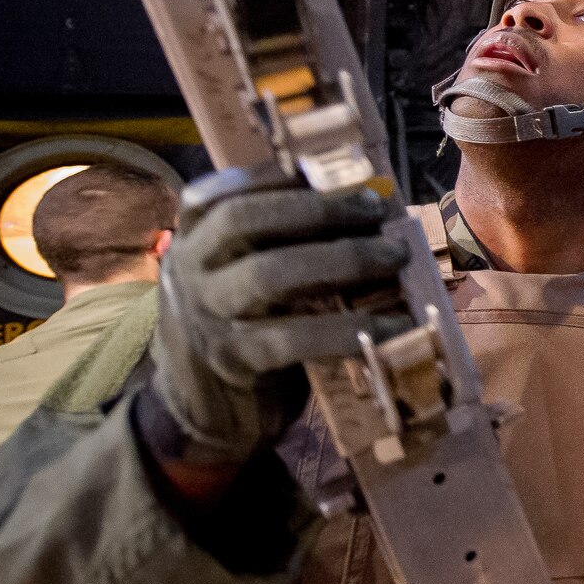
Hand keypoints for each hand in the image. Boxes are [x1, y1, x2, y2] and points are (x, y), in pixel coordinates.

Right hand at [148, 168, 412, 466]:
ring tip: (395, 256)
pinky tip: (393, 327)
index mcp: (189, 241)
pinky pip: (294, 338)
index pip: (219, 194)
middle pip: (243, 221)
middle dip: (316, 209)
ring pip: (268, 274)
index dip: (274, 177)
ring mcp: (205, 317)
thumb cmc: (241, 326)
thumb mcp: (239, 276)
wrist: (199, 410)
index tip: (333, 172)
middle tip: (375, 210)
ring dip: (341, 258)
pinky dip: (348, 330)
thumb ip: (277, 242)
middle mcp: (187, 271)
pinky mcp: (234, 362)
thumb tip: (361, 204)